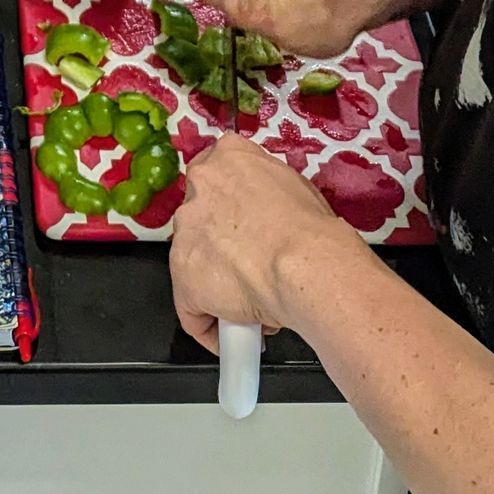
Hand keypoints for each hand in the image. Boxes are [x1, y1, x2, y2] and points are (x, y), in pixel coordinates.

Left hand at [169, 135, 349, 354]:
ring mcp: (186, 232)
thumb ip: (266, 192)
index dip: (228, 208)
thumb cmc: (310, 229)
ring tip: (250, 304)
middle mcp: (199, 186)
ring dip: (216, 283)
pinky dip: (211, 326)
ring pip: (195, 263)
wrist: (303, 263)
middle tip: (252, 267)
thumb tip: (269, 212)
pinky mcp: (182, 278)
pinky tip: (235, 336)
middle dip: (222, 246)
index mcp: (228, 157)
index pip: (215, 176)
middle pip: (201, 219)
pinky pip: (192, 310)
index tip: (240, 227)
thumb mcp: (293, 187)